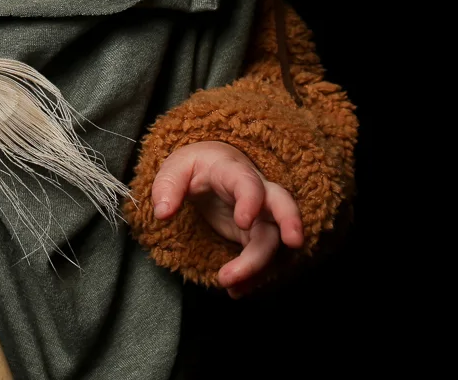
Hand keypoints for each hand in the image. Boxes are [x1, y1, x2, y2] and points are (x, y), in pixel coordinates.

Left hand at [151, 140, 303, 298]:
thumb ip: (167, 187)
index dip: (251, 201)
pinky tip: (236, 290)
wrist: (213, 170)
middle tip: (294, 243)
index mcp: (233, 171)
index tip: (242, 221)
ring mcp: (261, 216)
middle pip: (283, 204)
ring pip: (274, 241)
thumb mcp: (175, 168)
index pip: (249, 182)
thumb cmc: (196, 167)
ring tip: (231, 285)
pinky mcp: (258, 236)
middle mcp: (256, 192)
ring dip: (259, 266)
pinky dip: (254, 277)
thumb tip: (163, 212)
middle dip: (291, 222)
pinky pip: (265, 258)